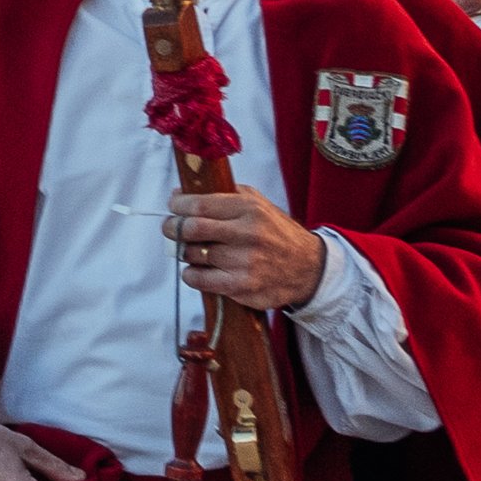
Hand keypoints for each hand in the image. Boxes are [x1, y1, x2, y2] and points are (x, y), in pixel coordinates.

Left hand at [165, 182, 325, 313]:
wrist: (308, 268)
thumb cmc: (276, 233)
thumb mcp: (259, 204)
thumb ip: (225, 195)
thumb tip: (182, 194)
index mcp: (250, 210)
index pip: (200, 205)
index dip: (178, 206)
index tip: (174, 206)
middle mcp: (247, 235)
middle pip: (191, 229)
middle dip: (173, 228)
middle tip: (171, 228)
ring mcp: (244, 263)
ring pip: (193, 255)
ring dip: (184, 252)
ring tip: (191, 249)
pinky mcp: (241, 287)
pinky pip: (199, 280)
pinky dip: (191, 274)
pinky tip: (197, 269)